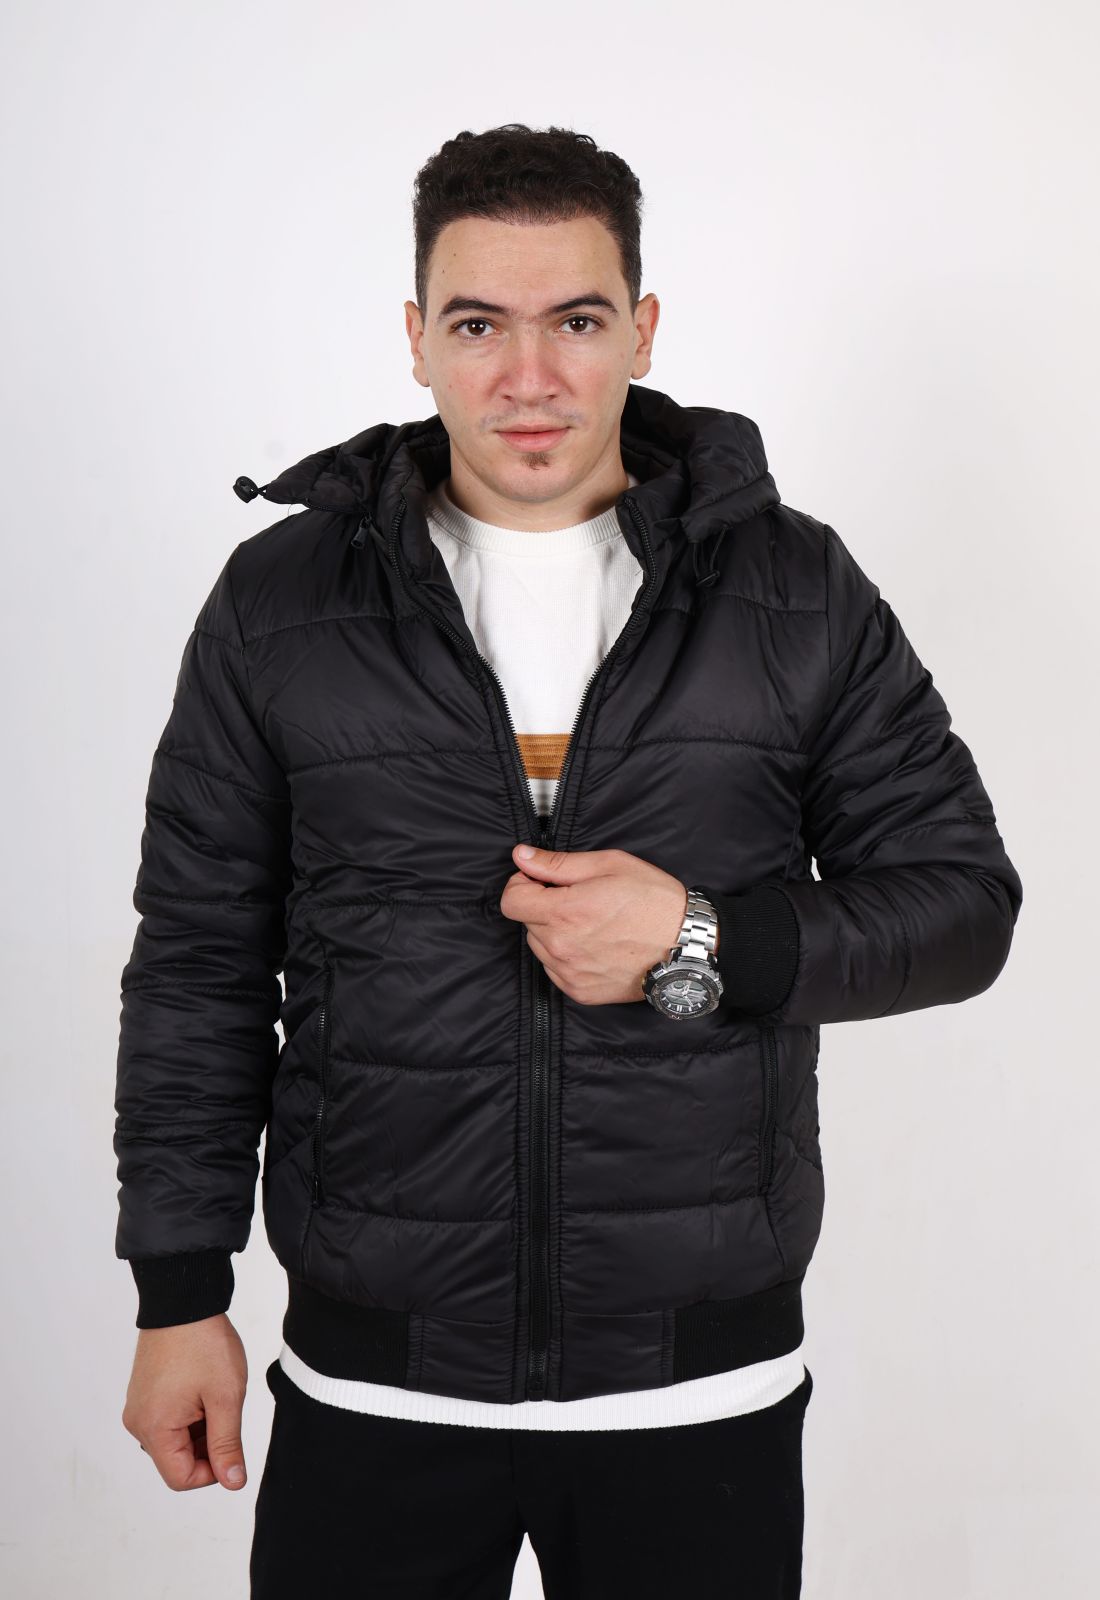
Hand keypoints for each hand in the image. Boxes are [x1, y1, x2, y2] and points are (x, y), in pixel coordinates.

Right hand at [122, 1313, 247, 1491]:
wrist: (183, 1300)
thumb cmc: (203, 1343)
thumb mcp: (226, 1397)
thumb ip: (227, 1445)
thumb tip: (232, 1482)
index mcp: (153, 1428)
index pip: (181, 1478)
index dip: (212, 1471)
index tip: (232, 1446)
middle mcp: (138, 1422)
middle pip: (176, 1461)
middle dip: (207, 1447)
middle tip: (226, 1411)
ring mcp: (139, 1406)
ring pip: (174, 1440)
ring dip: (200, 1429)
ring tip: (215, 1395)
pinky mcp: (144, 1394)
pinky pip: (167, 1421)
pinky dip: (190, 1415)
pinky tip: (204, 1389)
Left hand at [501, 844, 688, 1004]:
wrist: (686, 945)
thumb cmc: (653, 900)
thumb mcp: (609, 865)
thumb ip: (558, 863)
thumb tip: (521, 856)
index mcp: (565, 911)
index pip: (510, 901)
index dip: (522, 885)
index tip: (541, 882)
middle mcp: (561, 946)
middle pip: (526, 922)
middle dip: (544, 907)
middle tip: (579, 900)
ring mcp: (569, 973)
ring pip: (540, 946)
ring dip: (554, 932)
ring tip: (591, 924)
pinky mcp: (579, 992)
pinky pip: (555, 970)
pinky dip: (566, 956)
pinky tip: (594, 945)